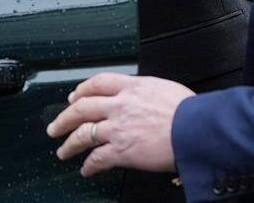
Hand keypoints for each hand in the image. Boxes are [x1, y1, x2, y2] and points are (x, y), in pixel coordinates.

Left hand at [46, 73, 193, 176]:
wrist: (197, 129)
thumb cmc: (190, 111)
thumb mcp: (165, 88)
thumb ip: (147, 92)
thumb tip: (145, 97)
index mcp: (132, 87)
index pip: (98, 83)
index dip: (81, 90)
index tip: (74, 97)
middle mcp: (120, 105)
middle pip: (82, 108)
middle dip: (64, 118)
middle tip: (56, 126)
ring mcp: (118, 128)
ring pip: (83, 134)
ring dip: (69, 144)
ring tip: (63, 151)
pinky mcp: (122, 150)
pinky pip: (98, 158)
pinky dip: (89, 165)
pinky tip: (86, 170)